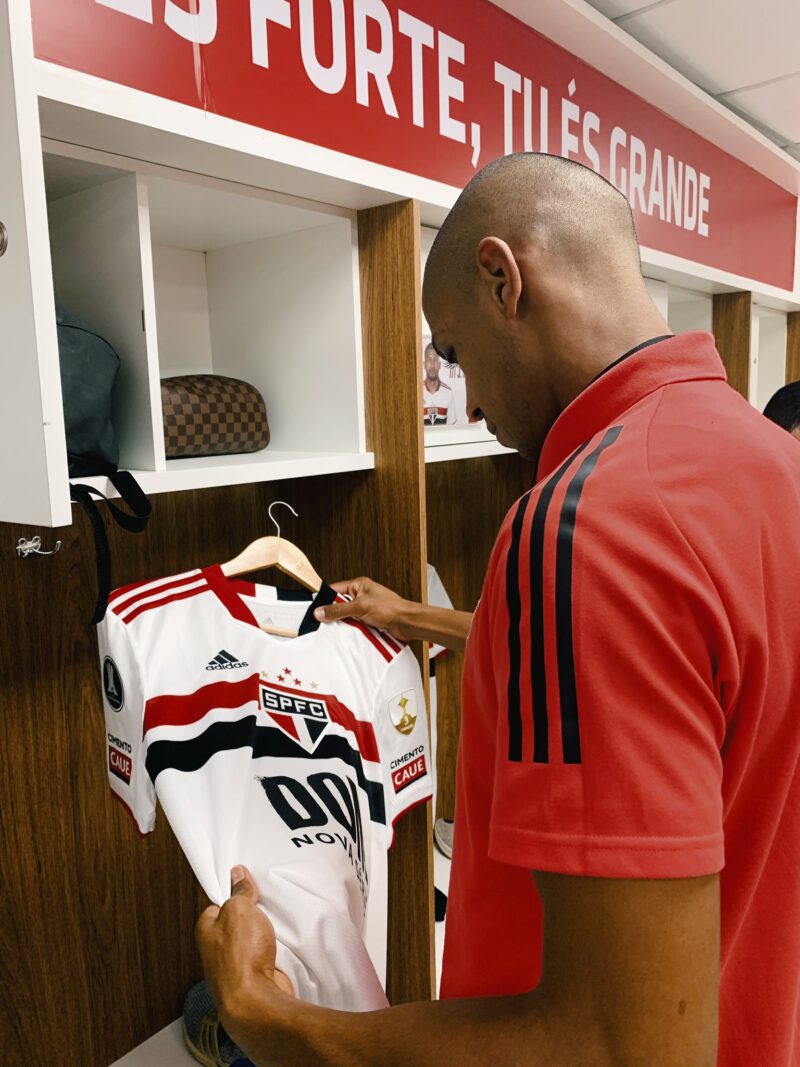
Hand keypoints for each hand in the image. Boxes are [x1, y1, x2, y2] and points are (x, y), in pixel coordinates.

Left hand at [196, 866, 293, 1029]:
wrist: (256, 1001)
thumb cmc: (240, 957)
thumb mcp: (240, 909)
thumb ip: (239, 891)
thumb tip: (238, 875)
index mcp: (206, 929)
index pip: (217, 904)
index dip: (233, 894)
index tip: (246, 885)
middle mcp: (215, 950)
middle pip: (235, 923)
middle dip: (251, 915)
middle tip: (263, 906)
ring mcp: (233, 966)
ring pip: (250, 940)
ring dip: (263, 934)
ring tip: (273, 926)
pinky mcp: (252, 979)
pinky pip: (263, 956)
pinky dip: (272, 950)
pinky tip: (279, 946)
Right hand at [314, 577, 413, 640]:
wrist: (407, 623)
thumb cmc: (391, 608)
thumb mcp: (360, 607)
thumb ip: (338, 610)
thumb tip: (321, 611)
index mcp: (359, 585)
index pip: (335, 590)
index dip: (325, 599)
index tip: (316, 609)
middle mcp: (362, 596)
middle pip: (340, 605)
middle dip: (336, 614)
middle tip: (328, 621)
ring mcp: (365, 609)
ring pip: (347, 617)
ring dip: (346, 624)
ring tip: (346, 627)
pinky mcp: (369, 621)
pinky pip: (355, 626)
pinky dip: (353, 630)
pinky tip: (353, 633)